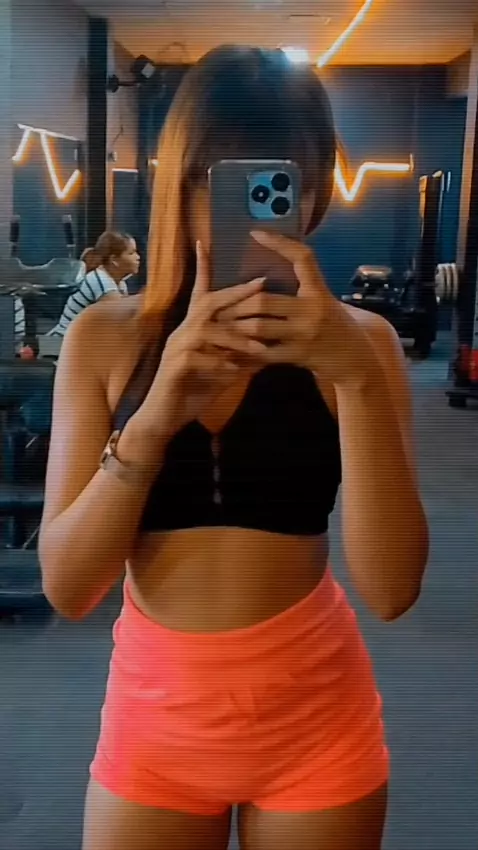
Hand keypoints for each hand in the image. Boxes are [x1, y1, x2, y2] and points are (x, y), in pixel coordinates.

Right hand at [136, 242, 267, 437]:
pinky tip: (236, 371)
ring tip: (258, 346)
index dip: (203, 268)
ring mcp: (176, 349)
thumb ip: (241, 356)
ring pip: (205, 330)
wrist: (164, 419)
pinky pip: (197, 359)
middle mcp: (183, 332)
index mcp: (194, 328)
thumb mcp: (224, 371)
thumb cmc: (193, 391)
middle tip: (262, 286)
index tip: (207, 243)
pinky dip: (219, 364)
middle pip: (207, 303)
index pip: (200, 292)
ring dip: (234, 337)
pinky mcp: (173, 369)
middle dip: (235, 294)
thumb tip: (267, 346)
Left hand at [217, 230, 376, 386]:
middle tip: (217, 304)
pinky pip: (264, 353)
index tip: (255, 233)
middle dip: (236, 304)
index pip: (301, 258)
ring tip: (219, 323)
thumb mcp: (323, 301)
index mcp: (318, 290)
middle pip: (263, 300)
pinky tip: (232, 349)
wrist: (356, 359)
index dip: (279, 243)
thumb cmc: (335, 326)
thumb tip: (268, 272)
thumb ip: (302, 288)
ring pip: (258, 327)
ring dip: (235, 326)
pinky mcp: (298, 356)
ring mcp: (304, 334)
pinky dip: (246, 351)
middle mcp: (312, 309)